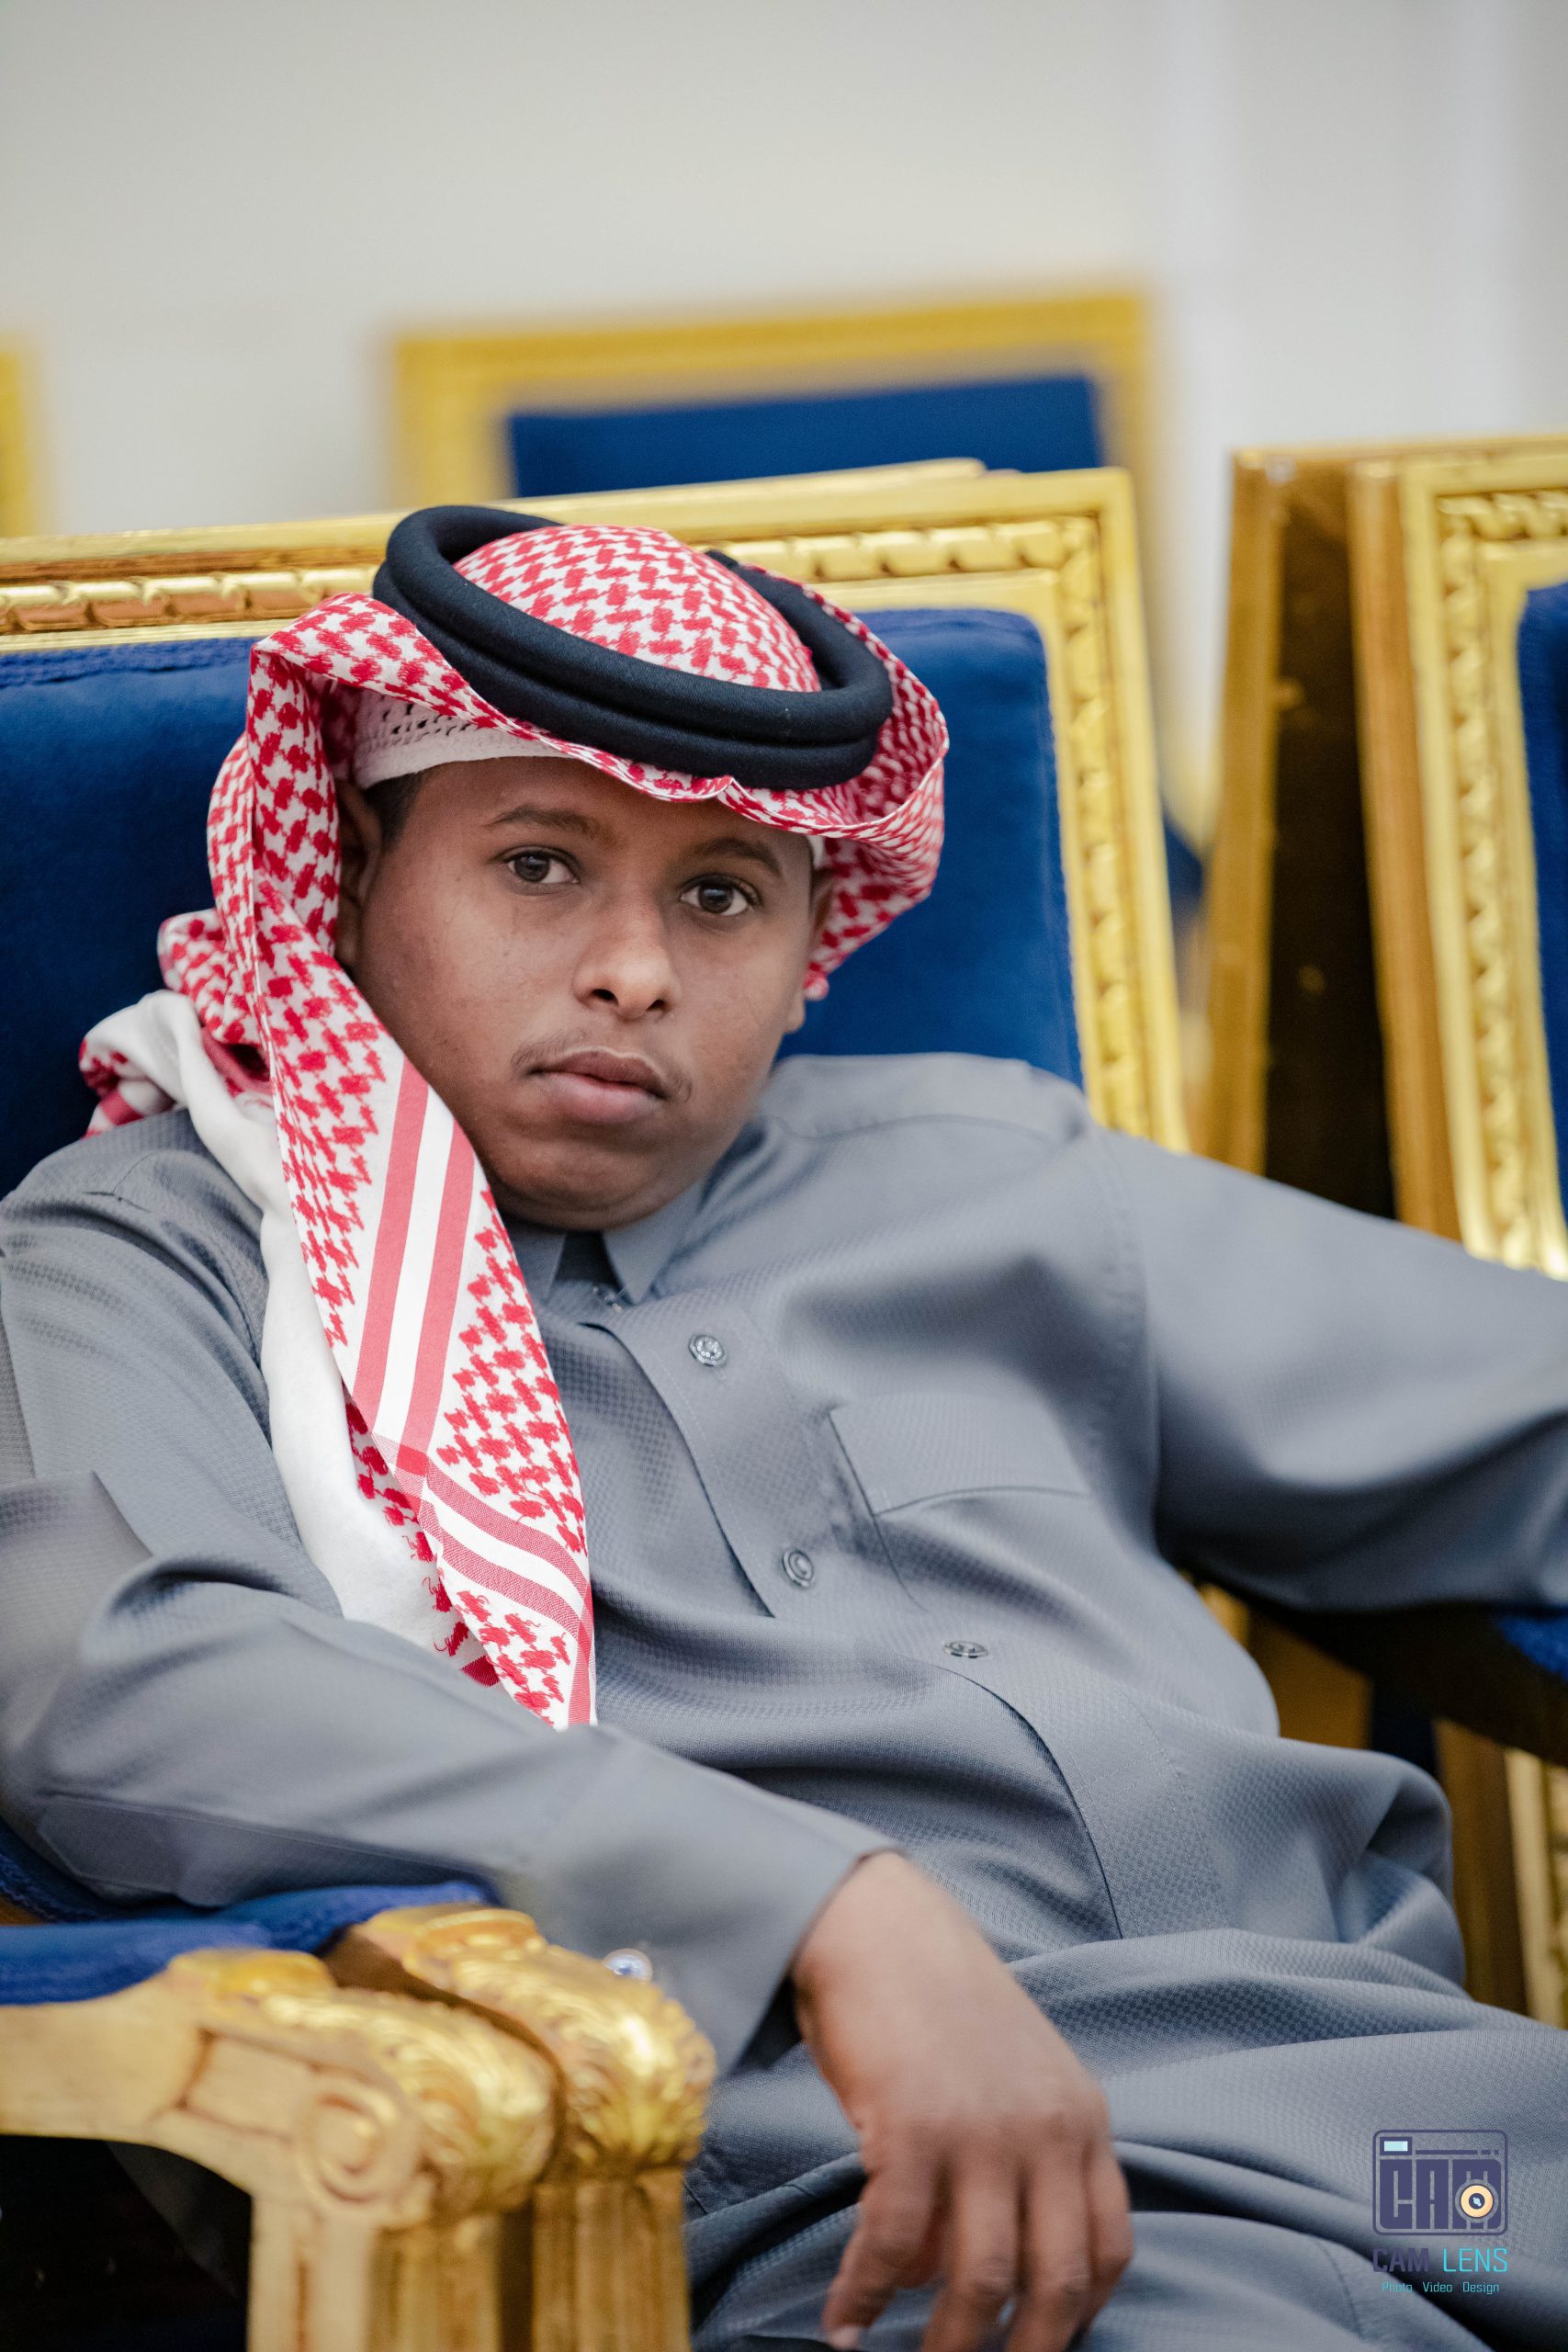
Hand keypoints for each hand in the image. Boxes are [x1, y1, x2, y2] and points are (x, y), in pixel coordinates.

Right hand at [790, 1853, 1131, 2351]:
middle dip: (1023, 2351)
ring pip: (980, 2277)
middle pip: (1055, 2281)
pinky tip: (844, 2321)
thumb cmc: (934, 2000)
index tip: (1040, 2342)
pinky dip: (865, 2293)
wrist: (876, 1925)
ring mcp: (982, 2131)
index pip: (1110, 2247)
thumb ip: (1015, 2159)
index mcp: (1082, 2116)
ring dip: (946, 2342)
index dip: (1078, 2312)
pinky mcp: (912, 2128)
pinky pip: (893, 2244)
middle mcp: (1046, 2129)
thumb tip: (949, 2271)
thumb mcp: (1011, 2075)